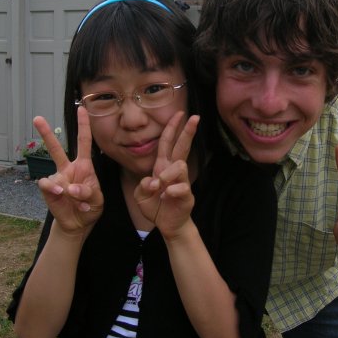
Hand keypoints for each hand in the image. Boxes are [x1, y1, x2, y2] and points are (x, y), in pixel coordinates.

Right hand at [33, 107, 103, 236]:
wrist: (78, 223)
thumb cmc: (90, 206)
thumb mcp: (97, 200)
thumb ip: (87, 192)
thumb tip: (69, 188)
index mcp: (84, 166)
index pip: (84, 142)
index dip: (83, 125)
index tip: (81, 108)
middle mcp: (68, 169)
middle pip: (56, 148)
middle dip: (46, 133)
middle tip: (37, 118)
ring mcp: (57, 179)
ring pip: (57, 177)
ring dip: (70, 190)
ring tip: (77, 200)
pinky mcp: (48, 190)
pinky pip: (49, 186)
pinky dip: (57, 192)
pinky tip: (66, 199)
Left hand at [134, 111, 198, 239]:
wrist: (168, 224)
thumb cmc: (156, 206)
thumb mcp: (141, 196)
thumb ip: (142, 186)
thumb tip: (152, 181)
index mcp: (163, 167)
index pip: (168, 143)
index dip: (172, 128)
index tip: (180, 113)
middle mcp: (174, 171)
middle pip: (182, 146)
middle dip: (188, 131)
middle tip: (196, 117)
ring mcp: (182, 182)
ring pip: (180, 166)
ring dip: (167, 174)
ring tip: (160, 187)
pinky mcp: (187, 195)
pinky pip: (180, 188)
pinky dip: (170, 192)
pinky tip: (165, 198)